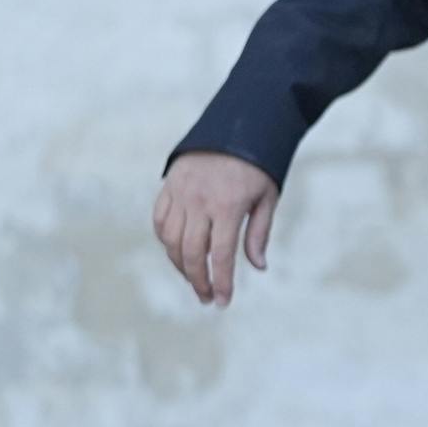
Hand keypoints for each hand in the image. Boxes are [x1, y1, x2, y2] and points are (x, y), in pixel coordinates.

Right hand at [154, 151, 279, 306]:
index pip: (220, 254)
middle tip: (206, 297)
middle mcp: (200, 201)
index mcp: (228, 205)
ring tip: (194, 278)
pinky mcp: (168, 186)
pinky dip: (165, 241)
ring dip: (179, 264)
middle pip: (190, 253)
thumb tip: (257, 267)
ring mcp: (180, 193)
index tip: (222, 302)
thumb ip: (259, 233)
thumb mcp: (267, 197)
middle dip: (198, 280)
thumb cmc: (257, 166)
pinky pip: (159, 221)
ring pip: (170, 240)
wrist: (234, 125)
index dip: (220, 282)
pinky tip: (177, 252)